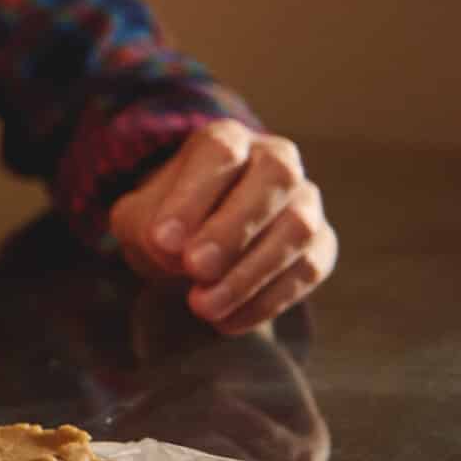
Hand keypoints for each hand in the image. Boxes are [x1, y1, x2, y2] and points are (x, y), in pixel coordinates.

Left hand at [107, 121, 336, 332]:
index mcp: (227, 139)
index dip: (193, 196)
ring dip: (249, 272)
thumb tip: (172, 249)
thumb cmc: (165, 223)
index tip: (162, 240)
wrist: (194, 247)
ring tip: (202, 306)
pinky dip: (267, 300)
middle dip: (233, 229)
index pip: (220, 153)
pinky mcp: (321, 245)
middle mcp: (275, 160)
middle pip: (274, 179)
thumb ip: (148, 226)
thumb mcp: (139, 219)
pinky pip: (307, 269)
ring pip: (297, 228)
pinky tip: (227, 321)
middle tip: (193, 269)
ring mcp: (306, 202)